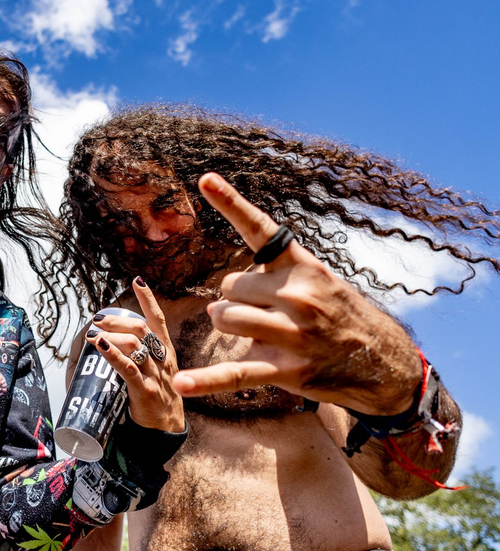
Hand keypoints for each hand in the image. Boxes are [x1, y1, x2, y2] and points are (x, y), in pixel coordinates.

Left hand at [85, 278, 184, 431]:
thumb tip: (110, 339)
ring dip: (110, 335)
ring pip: (134, 345)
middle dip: (116, 320)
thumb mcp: (156, 370)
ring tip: (92, 333)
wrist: (167, 431)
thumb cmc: (158, 397)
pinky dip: (113, 355)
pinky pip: (129, 369)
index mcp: (166, 351)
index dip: (148, 299)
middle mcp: (163, 359)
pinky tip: (100, 346)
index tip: (137, 280)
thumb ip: (140, 354)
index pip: (158, 319)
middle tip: (96, 318)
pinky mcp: (147, 392)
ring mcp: (156, 375)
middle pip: (140, 329)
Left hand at [172, 172, 421, 414]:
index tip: (204, 179)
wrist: (382, 361)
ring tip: (262, 335)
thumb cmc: (338, 314)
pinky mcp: (285, 369)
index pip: (261, 228)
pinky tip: (182, 385)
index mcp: (303, 266)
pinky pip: (235, 373)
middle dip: (239, 300)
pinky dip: (206, 381)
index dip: (230, 202)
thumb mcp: (317, 281)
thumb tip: (216, 309)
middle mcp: (298, 295)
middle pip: (229, 287)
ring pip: (224, 319)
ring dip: (232, 326)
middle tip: (271, 312)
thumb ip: (267, 280)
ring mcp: (292, 334)